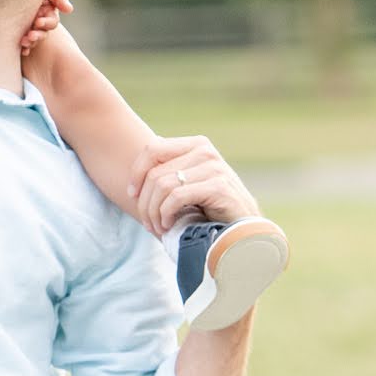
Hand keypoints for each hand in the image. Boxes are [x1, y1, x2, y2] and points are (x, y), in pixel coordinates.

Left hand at [20, 0, 72, 58]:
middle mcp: (38, 18)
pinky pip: (22, 43)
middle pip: (43, 32)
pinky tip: (22, 51)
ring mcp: (27, 25)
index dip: (47, 23)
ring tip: (24, 42)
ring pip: (33, 38)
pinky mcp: (15, 31)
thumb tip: (70, 10)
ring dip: (31, 42)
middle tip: (30, 35)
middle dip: (38, 34)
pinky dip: (24, 47)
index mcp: (46, 8)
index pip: (52, 20)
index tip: (37, 22)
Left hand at [127, 134, 258, 237]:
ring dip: (154, 212)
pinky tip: (169, 226)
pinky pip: (175, 197)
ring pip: (162, 186)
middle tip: (149, 224)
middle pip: (154, 173)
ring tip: (159, 228)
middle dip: (144, 203)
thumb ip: (170, 170)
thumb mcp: (189, 185)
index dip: (136, 173)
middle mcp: (205, 150)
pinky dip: (166, 214)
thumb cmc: (212, 210)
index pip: (152, 149)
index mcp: (196, 145)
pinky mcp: (217, 186)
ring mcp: (213, 167)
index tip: (132, 195)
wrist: (243, 230)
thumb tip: (141, 159)